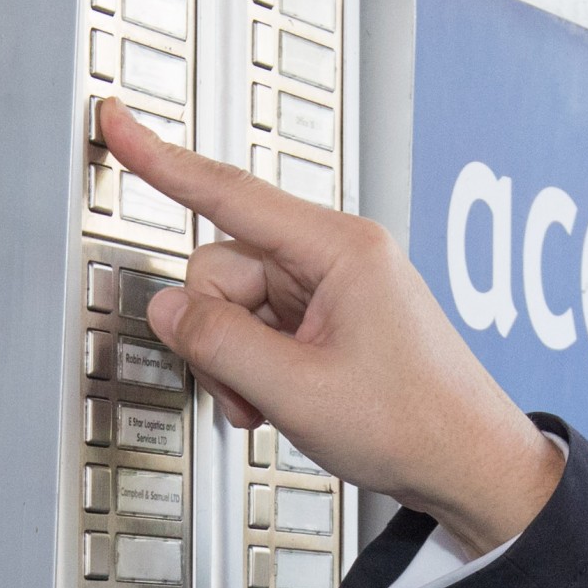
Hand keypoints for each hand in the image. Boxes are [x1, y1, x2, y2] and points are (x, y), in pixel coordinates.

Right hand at [102, 98, 564, 554]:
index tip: (116, 122)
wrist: (470, 465)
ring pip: (236, 306)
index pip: (228, 193)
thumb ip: (218, 344)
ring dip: (240, 363)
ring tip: (280, 404)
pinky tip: (287, 401)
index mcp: (340, 249)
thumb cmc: (417, 424)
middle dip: (219, 334)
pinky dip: (259, 370)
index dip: (161, 160)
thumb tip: (168, 310)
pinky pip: (262, 329)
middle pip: (222, 268)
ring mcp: (334, 289)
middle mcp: (337, 257)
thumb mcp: (298, 391)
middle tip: (251, 390)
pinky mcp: (331, 319)